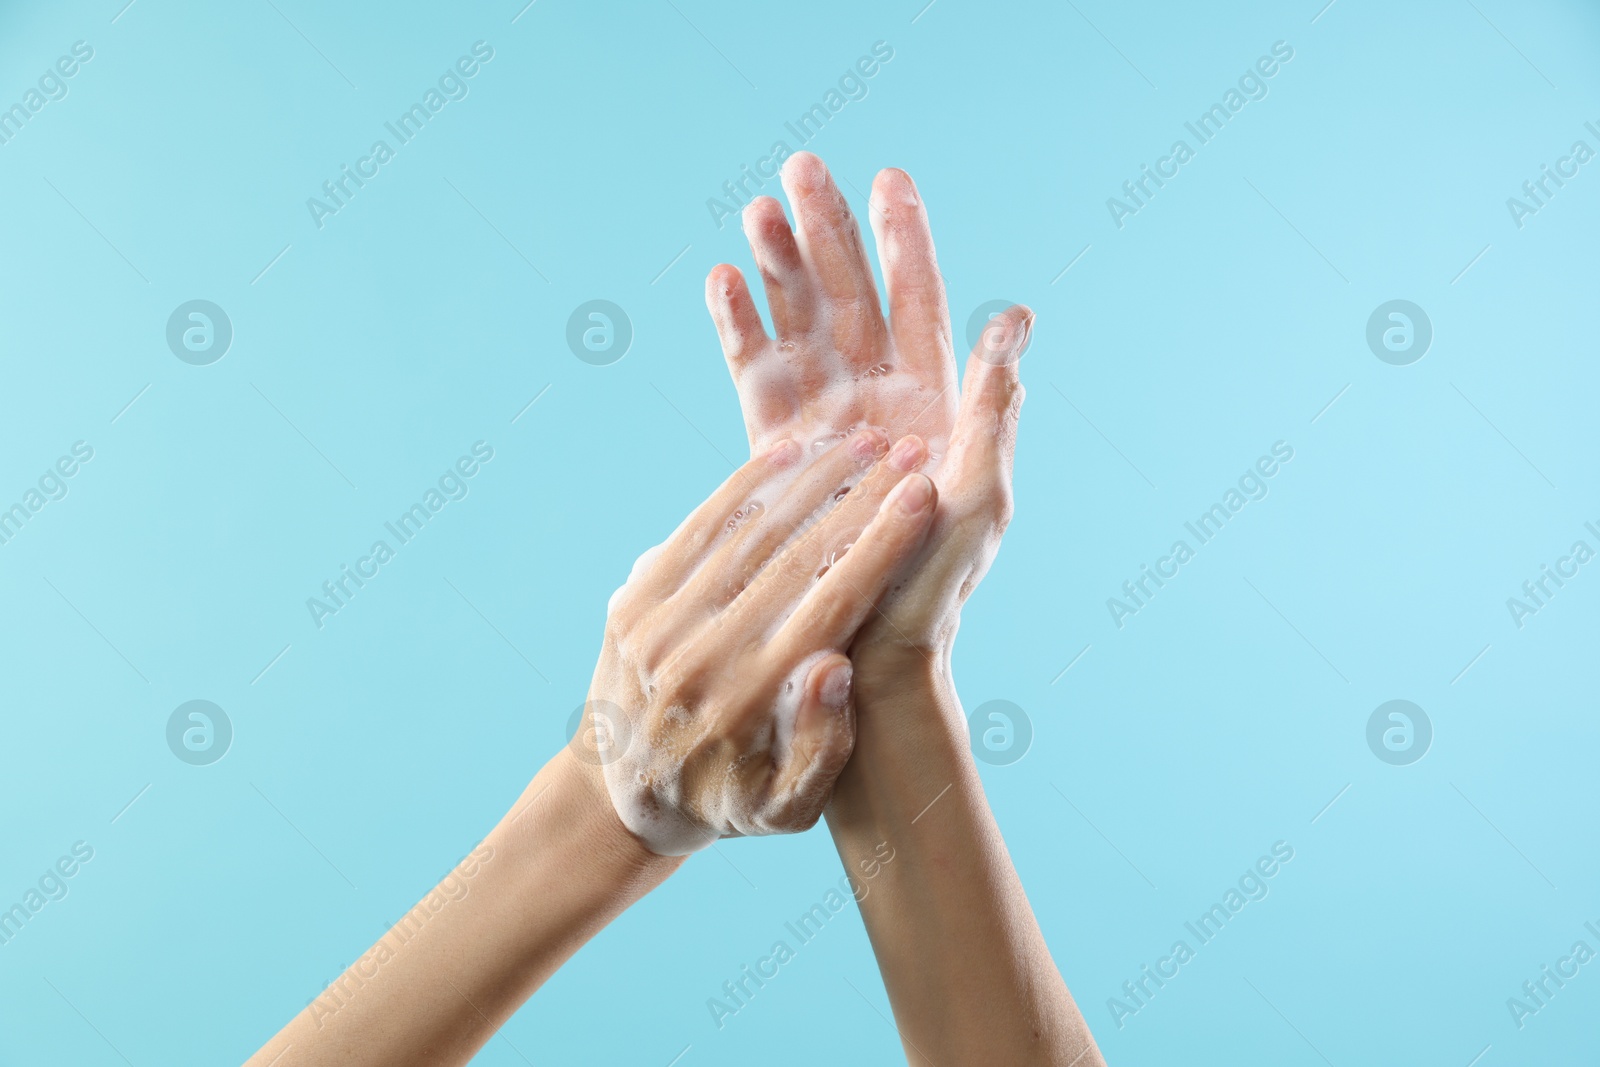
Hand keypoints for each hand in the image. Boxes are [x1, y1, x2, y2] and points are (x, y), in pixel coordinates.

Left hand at [586, 428, 935, 854]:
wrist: (619, 799)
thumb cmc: (727, 802)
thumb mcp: (786, 811)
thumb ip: (820, 749)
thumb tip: (836, 668)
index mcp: (749, 704)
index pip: (830, 606)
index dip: (881, 545)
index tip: (923, 493)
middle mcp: (700, 658)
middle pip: (794, 557)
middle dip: (858, 497)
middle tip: (909, 452)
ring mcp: (657, 625)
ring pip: (747, 533)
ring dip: (809, 479)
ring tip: (862, 441)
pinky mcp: (632, 601)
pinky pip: (696, 529)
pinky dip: (744, 488)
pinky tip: (788, 454)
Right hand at [705, 151, 1029, 675]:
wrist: (869, 650)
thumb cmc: (936, 583)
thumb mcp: (982, 495)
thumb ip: (993, 406)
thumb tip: (1014, 318)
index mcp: (934, 402)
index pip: (919, 302)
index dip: (904, 241)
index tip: (888, 179)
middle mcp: (878, 399)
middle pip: (851, 296)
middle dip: (826, 232)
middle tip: (799, 169)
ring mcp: (826, 420)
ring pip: (801, 323)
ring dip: (779, 266)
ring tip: (756, 211)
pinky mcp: (781, 448)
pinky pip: (757, 373)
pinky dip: (740, 328)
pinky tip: (722, 281)